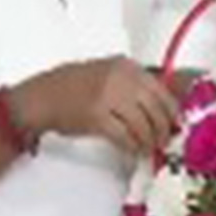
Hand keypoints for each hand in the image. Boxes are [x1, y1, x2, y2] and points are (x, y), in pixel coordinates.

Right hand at [14, 56, 181, 155]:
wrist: (41, 97)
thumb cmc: (71, 87)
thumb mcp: (107, 74)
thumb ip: (132, 85)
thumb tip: (159, 107)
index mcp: (125, 66)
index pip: (160, 89)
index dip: (171, 110)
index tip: (174, 123)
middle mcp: (119, 78)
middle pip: (155, 108)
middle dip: (162, 128)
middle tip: (163, 141)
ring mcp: (107, 96)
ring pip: (142, 124)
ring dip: (148, 140)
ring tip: (147, 148)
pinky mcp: (96, 116)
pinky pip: (124, 135)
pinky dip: (131, 145)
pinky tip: (132, 149)